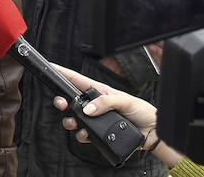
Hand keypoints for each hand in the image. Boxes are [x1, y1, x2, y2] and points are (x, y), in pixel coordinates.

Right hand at [51, 64, 180, 167]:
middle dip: (62, 101)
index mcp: (100, 91)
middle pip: (71, 100)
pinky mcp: (99, 133)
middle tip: (61, 103)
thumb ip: (105, 103)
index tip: (51, 67)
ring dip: (70, 121)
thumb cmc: (142, 111)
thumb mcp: (125, 101)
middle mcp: (95, 105)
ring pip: (74, 118)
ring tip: (73, 123)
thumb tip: (87, 109)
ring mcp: (96, 119)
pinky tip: (85, 134)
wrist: (152, 132)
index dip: (63, 73)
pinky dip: (81, 135)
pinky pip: (83, 134)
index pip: (77, 80)